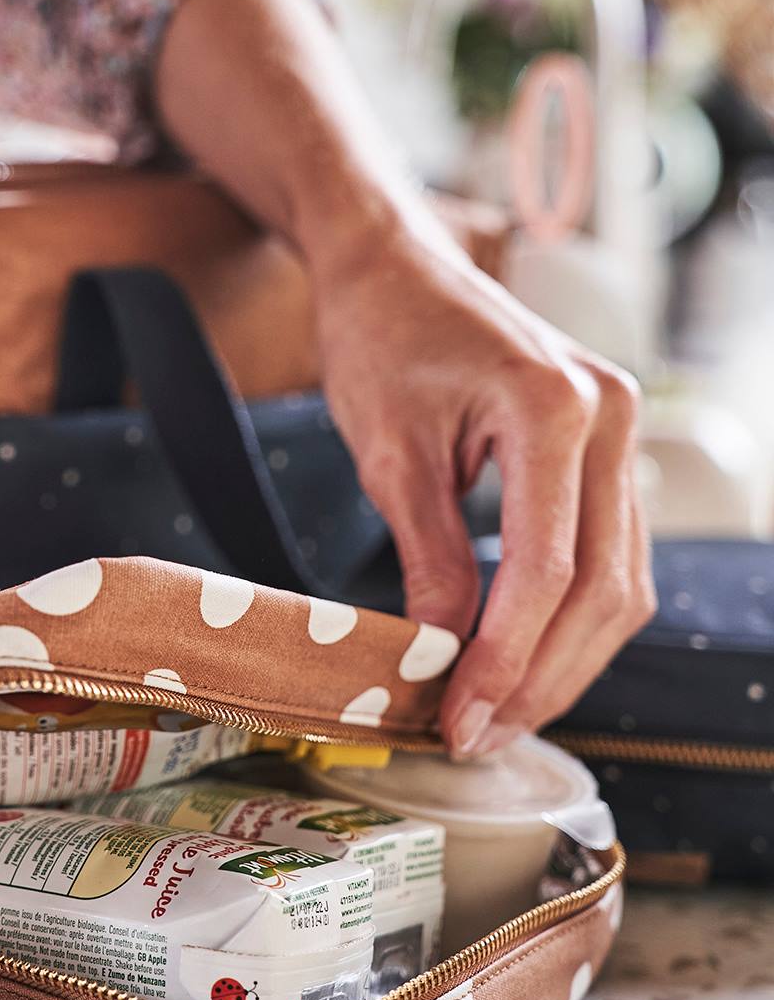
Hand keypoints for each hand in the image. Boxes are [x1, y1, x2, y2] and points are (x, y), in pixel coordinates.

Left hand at [314, 226, 655, 757]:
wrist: (391, 264)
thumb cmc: (379, 338)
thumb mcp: (389, 456)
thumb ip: (427, 558)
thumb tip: (440, 657)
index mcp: (556, 407)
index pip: (547, 569)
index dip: (506, 660)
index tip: (458, 718)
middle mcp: (611, 417)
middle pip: (602, 588)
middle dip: (542, 677)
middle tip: (477, 735)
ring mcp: (620, 431)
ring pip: (619, 582)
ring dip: (563, 660)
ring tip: (496, 715)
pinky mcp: (606, 448)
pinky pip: (609, 553)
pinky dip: (569, 616)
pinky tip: (521, 660)